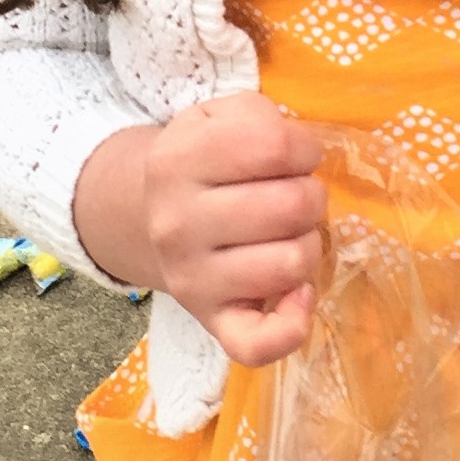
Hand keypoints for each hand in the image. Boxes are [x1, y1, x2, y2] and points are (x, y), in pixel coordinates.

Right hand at [72, 96, 326, 365]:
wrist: (149, 219)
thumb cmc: (203, 165)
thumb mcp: (216, 117)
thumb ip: (258, 116)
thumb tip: (301, 154)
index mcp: (177, 161)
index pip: (274, 146)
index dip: (304, 148)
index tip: (296, 156)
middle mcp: (177, 223)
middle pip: (291, 206)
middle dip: (310, 196)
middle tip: (291, 197)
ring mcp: (192, 278)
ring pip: (291, 263)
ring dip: (308, 244)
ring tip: (287, 235)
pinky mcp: (211, 322)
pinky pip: (259, 345)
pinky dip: (293, 323)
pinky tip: (298, 294)